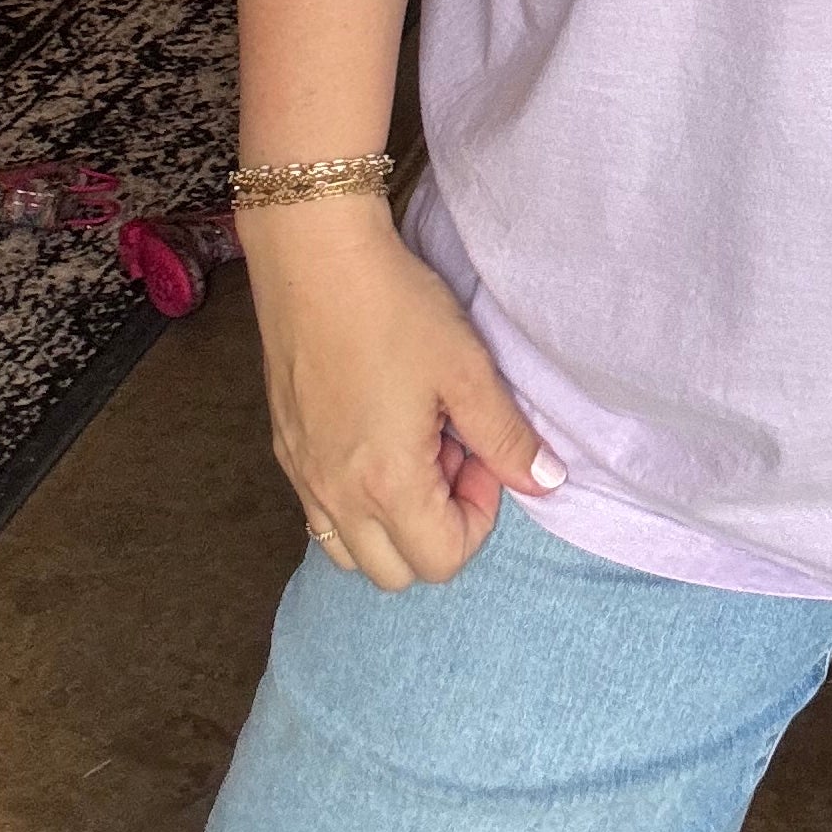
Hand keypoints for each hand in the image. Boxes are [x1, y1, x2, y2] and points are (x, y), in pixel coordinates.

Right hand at [240, 196, 563, 591]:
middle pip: (396, 573)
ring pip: (352, 553)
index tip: (480, 451)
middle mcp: (335, 496)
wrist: (314, 258)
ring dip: (392, 522)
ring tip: (412, 447)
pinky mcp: (284, 451)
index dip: (478, 514)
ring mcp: (303, 477)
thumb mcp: (467, 369)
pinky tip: (375, 434)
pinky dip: (356, 501)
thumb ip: (507, 437)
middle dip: (436, 528)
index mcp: (385, 484)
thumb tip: (547, 482)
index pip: (443, 560)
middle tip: (450, 452)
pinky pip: (321, 515)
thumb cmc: (395, 309)